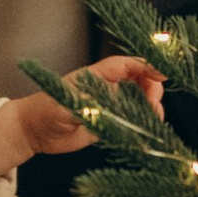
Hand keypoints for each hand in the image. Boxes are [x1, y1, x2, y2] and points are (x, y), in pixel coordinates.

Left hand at [0, 55, 167, 176]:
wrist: (34, 131)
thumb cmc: (46, 111)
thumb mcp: (65, 105)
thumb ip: (86, 106)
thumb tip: (108, 110)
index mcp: (97, 76)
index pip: (127, 64)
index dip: (146, 66)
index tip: (162, 74)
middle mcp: (107, 88)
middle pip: (140, 80)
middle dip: (153, 89)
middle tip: (154, 105)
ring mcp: (110, 106)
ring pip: (140, 100)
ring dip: (152, 107)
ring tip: (154, 118)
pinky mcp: (110, 123)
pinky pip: (133, 120)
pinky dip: (144, 123)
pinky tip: (149, 130)